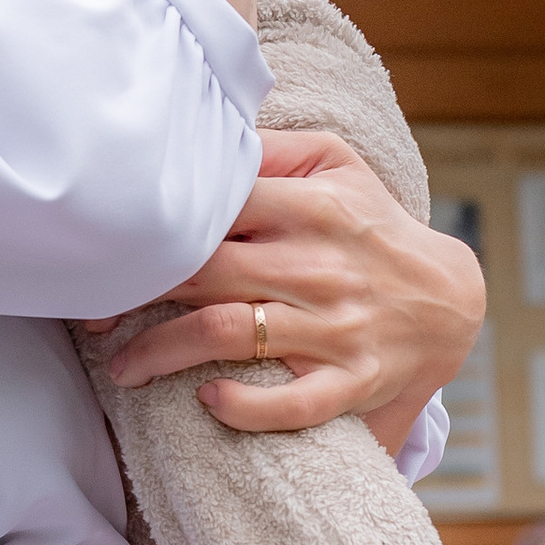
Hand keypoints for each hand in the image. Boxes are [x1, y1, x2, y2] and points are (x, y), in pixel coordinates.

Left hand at [92, 129, 483, 442]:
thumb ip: (270, 149)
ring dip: (161, 353)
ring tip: (123, 367)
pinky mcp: (353, 380)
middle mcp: (316, 265)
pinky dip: (244, 407)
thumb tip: (202, 137)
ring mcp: (335, 326)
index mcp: (307, 207)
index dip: (151, 231)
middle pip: (202, 273)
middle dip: (135, 296)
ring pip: (227, 334)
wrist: (450, 297)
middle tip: (95, 315)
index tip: (107, 254)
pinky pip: (292, 403)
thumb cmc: (371, 226)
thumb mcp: (337, 166)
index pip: (212, 207)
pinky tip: (208, 401)